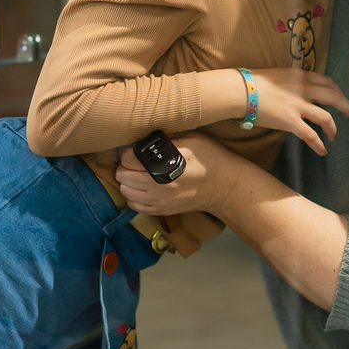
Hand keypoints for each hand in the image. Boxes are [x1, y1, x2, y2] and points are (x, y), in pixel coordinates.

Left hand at [116, 132, 247, 218]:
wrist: (225, 187)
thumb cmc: (210, 158)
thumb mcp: (191, 138)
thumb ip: (165, 138)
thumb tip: (143, 137)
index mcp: (167, 162)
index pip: (129, 158)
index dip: (128, 150)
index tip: (134, 148)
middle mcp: (161, 184)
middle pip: (122, 175)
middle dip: (125, 165)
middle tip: (134, 160)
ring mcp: (160, 200)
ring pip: (125, 191)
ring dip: (127, 181)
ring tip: (137, 174)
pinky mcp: (162, 210)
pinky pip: (134, 205)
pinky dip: (133, 196)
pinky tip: (142, 188)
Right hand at [248, 68, 348, 155]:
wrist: (240, 91)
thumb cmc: (252, 82)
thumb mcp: (277, 75)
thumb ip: (290, 82)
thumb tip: (294, 91)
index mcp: (300, 75)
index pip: (326, 81)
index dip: (337, 91)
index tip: (340, 97)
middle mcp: (303, 89)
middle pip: (334, 96)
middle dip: (346, 106)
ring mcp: (298, 105)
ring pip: (326, 118)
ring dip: (333, 128)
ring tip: (335, 136)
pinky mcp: (291, 121)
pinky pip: (311, 135)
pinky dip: (319, 144)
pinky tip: (322, 150)